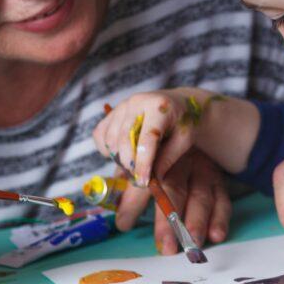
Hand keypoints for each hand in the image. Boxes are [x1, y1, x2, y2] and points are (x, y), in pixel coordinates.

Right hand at [93, 89, 221, 186]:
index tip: (143, 182)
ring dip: (119, 158)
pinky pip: (100, 134)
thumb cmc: (182, 123)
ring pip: (110, 139)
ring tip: (135, 164)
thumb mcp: (184, 140)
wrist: (177, 104)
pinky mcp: (112, 112)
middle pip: (124, 140)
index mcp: (159, 106)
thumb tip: (152, 180)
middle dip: (130, 164)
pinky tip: (122, 153)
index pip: (147, 139)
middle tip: (139, 178)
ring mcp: (122, 106)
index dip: (143, 163)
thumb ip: (168, 158)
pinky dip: (107, 149)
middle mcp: (137, 102)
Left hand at [117, 150, 230, 254]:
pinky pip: (222, 200)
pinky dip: (220, 219)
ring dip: (197, 223)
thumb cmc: (152, 156)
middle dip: (170, 220)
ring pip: (201, 197)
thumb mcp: (136, 160)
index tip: (124, 223)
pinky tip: (216, 236)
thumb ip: (125, 178)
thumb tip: (112, 204)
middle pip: (175, 190)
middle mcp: (182, 160)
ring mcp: (203, 170)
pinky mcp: (218, 182)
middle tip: (166, 247)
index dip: (133, 201)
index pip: (144, 178)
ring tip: (192, 245)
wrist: (180, 136)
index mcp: (157, 153)